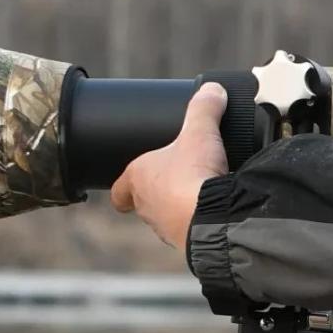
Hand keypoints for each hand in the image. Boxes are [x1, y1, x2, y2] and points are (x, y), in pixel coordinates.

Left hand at [109, 82, 229, 251]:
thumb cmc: (194, 175)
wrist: (214, 218)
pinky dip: (196, 223)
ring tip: (198, 196)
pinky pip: (188, 231)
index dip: (122, 187)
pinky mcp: (186, 242)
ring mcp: (164, 228)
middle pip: (143, 202)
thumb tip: (212, 90)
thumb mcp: (200, 132)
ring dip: (177, 209)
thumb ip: (204, 108)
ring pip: (165, 219)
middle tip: (175, 181)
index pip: (119, 189)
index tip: (128, 186)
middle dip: (158, 192)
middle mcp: (146, 206)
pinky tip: (213, 213)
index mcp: (137, 178)